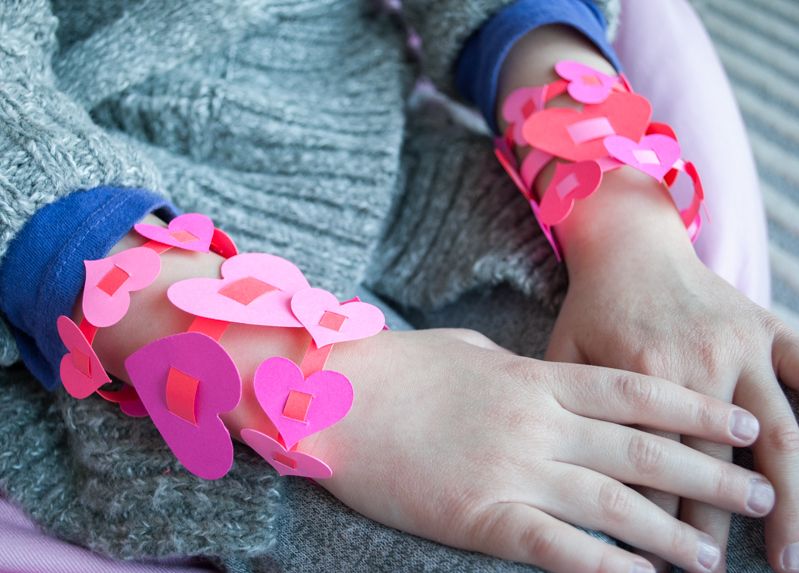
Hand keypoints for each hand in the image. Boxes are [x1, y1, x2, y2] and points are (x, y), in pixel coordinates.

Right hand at [308, 328, 773, 572]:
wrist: (337, 396)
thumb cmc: (400, 368)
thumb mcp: (468, 350)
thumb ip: (516, 364)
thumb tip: (543, 372)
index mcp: (535, 377)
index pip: (633, 392)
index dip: (693, 409)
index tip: (740, 422)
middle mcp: (537, 421)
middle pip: (640, 448)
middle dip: (706, 470)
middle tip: (758, 489)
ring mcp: (512, 467)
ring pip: (612, 502)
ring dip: (670, 531)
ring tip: (716, 554)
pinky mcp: (481, 514)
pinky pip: (557, 546)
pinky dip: (605, 568)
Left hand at [548, 215, 798, 571]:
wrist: (626, 243)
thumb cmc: (590, 307)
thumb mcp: (565, 355)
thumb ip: (572, 410)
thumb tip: (569, 478)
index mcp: (640, 376)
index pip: (653, 468)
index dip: (655, 521)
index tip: (660, 562)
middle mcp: (697, 364)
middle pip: (714, 464)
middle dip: (717, 525)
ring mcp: (739, 346)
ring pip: (779, 434)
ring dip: (791, 497)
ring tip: (792, 554)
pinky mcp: (766, 326)